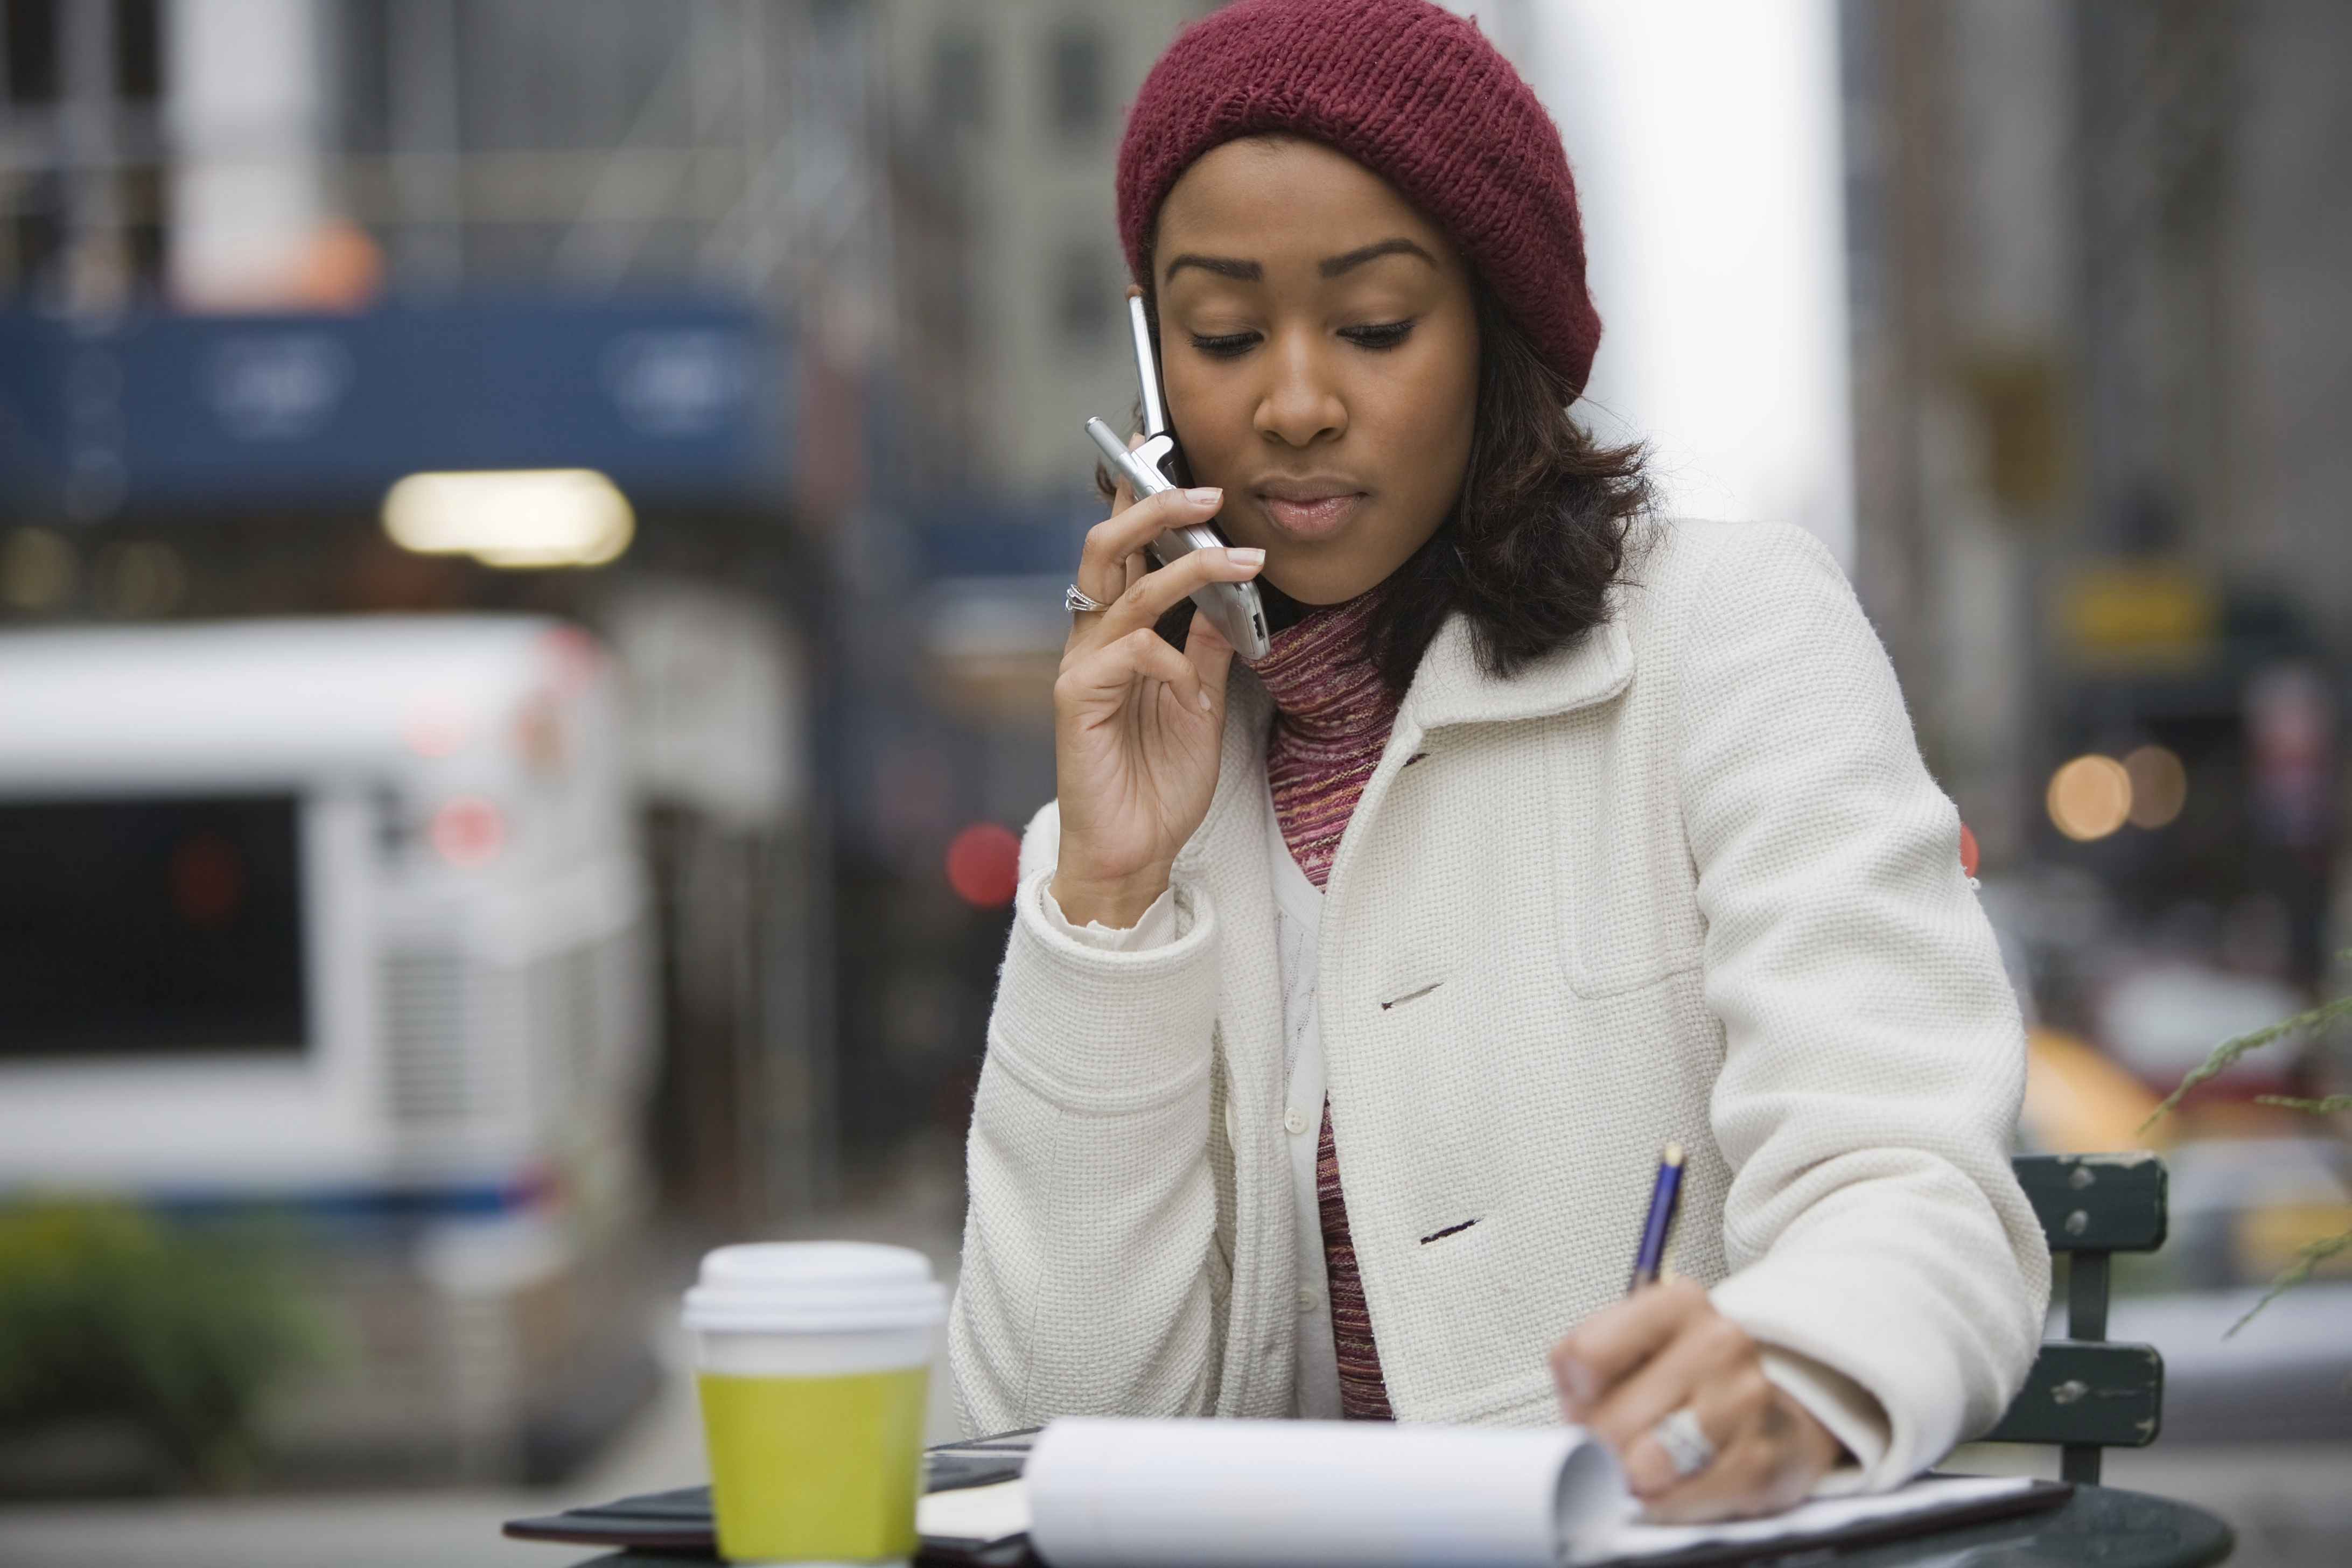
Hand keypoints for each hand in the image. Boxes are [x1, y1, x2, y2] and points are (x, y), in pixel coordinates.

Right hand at [1051, 472, 1263, 927]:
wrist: (1132, 854)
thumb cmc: (1158, 784)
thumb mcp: (1201, 704)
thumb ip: (1207, 648)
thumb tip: (1233, 595)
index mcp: (1119, 633)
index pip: (1127, 551)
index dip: (1143, 501)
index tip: (1175, 458)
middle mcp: (1093, 640)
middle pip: (1108, 547)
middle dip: (1154, 507)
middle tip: (1207, 489)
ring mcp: (1082, 668)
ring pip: (1126, 588)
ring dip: (1187, 566)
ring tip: (1240, 558)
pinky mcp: (1078, 701)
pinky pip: (1127, 651)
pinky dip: (1169, 657)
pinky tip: (1193, 686)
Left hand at [1548, 1279, 1842, 1522]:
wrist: (1765, 1419)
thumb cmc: (1682, 1384)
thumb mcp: (1623, 1350)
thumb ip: (1579, 1364)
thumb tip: (1572, 1414)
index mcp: (1677, 1303)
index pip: (1588, 1352)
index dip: (1577, 1392)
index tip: (1588, 1398)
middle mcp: (1719, 1342)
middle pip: (1613, 1418)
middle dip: (1603, 1443)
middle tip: (1618, 1441)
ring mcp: (1746, 1400)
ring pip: (1648, 1461)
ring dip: (1635, 1475)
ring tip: (1645, 1462)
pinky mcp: (1760, 1459)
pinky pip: (1683, 1499)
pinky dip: (1666, 1503)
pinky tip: (1676, 1485)